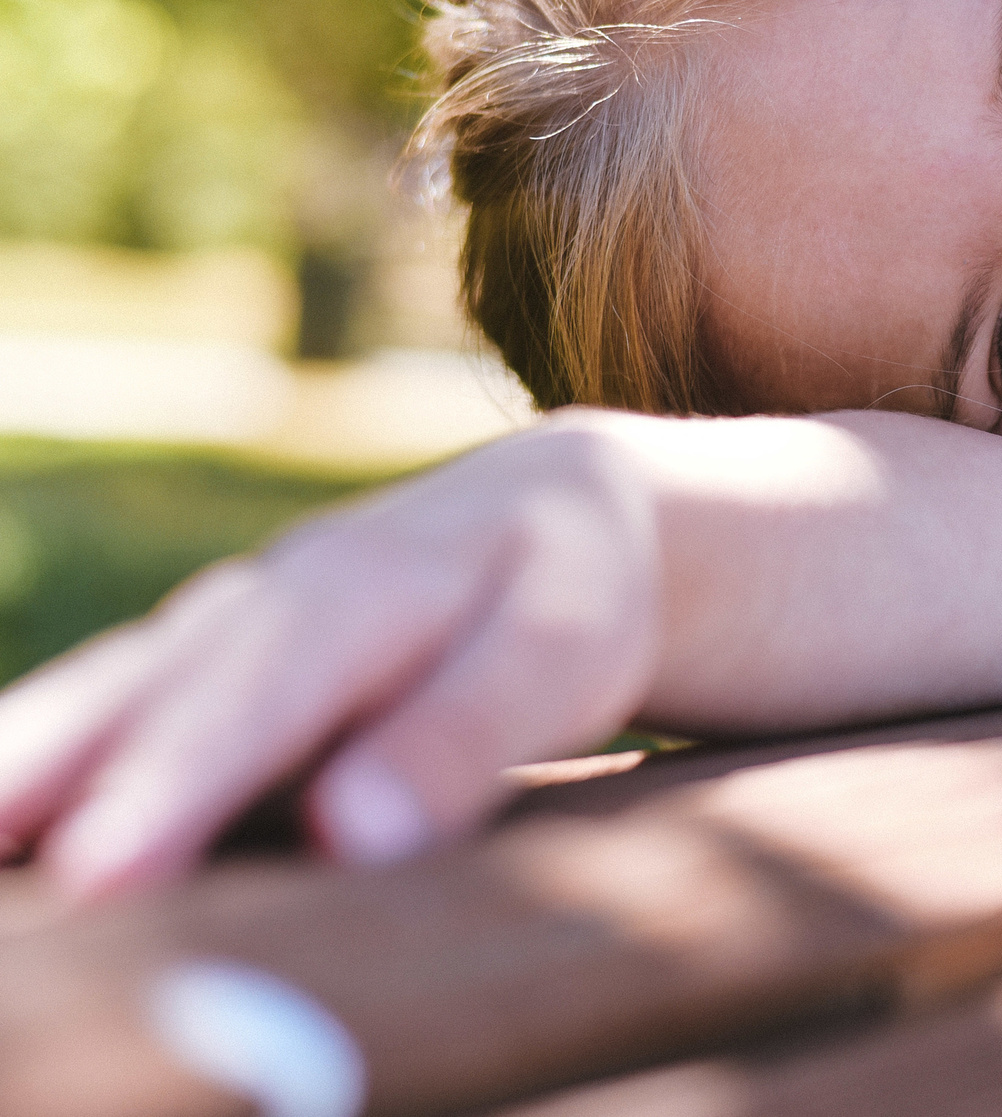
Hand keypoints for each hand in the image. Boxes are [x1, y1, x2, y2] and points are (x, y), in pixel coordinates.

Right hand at [0, 414, 662, 900]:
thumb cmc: (568, 592)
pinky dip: (43, 757)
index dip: (181, 783)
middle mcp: (260, 605)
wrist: (561, 510)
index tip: (106, 870)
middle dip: (52, 773)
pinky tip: (0, 822)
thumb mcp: (562, 645)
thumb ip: (469, 729)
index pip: (260, 696)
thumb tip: (354, 836)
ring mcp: (219, 633)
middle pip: (146, 692)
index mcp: (356, 590)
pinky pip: (108, 711)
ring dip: (26, 762)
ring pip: (107, 695)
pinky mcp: (205, 672)